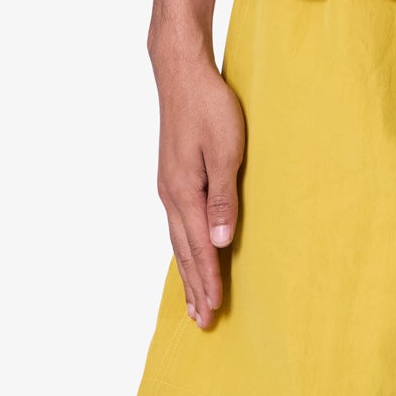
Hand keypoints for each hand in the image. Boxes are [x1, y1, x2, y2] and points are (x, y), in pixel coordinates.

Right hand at [153, 41, 245, 329]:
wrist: (180, 72)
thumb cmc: (209, 106)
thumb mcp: (226, 152)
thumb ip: (225, 199)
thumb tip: (221, 242)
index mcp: (185, 193)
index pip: (200, 249)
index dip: (209, 282)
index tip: (214, 311)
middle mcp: (171, 196)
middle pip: (184, 253)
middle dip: (195, 289)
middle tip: (202, 323)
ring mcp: (168, 189)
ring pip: (178, 243)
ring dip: (187, 275)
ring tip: (193, 304)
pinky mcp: (172, 180)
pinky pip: (177, 227)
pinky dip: (182, 251)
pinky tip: (186, 258)